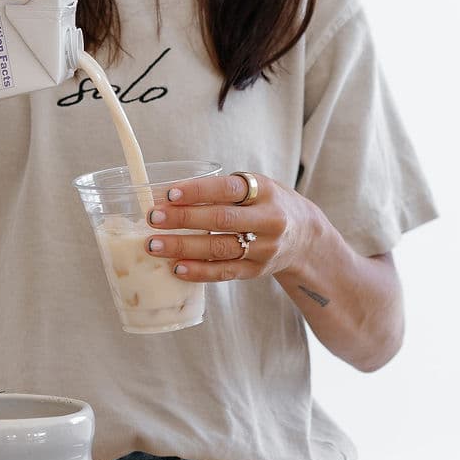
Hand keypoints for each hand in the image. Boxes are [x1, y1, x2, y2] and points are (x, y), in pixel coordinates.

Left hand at [142, 172, 316, 282]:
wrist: (305, 237)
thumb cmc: (267, 205)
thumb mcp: (256, 187)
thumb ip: (222, 190)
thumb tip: (168, 196)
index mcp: (266, 191)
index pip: (229, 188)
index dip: (198, 191)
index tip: (169, 194)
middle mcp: (269, 219)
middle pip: (222, 220)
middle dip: (184, 219)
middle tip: (153, 218)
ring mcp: (265, 248)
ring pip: (220, 249)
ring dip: (184, 247)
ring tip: (155, 245)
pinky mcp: (257, 271)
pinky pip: (225, 272)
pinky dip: (199, 271)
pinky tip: (177, 267)